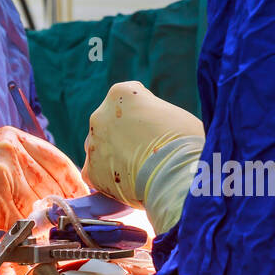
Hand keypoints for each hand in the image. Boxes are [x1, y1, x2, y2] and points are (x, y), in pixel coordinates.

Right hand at [0, 125, 87, 269]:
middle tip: (69, 230)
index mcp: (11, 137)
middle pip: (53, 185)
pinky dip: (24, 238)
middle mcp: (8, 148)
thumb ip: (24, 174)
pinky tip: (18, 242)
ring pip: (38, 207)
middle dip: (62, 211)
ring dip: (41, 228)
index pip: (58, 160)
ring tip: (38, 239)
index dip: (76, 186)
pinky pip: (21, 223)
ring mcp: (1, 170)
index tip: (86, 204)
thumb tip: (64, 199)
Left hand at [83, 81, 203, 207]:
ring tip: (139, 167)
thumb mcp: (172, 113)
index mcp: (120, 93)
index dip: (145, 113)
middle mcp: (99, 115)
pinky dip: (111, 177)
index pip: (128, 99)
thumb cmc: (184, 141)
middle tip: (146, 149)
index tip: (156, 126)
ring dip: (115, 154)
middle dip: (125, 134)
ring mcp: (92, 144)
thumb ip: (152, 114)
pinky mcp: (90, 171)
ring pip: (101, 148)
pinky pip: (99, 172)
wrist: (175, 176)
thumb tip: (150, 126)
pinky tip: (130, 181)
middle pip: (111, 123)